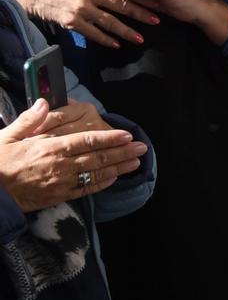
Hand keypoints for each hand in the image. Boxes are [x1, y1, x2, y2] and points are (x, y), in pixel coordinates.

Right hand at [0, 99, 146, 209]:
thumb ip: (29, 120)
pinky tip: (114, 178)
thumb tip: (45, 102)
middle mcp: (60, 166)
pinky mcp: (59, 196)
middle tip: (142, 148)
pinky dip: (102, 184)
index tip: (126, 135)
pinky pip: (86, 190)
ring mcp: (61, 183)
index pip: (87, 141)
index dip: (109, 138)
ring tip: (136, 162)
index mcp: (50, 148)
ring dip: (119, 168)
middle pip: (98, 158)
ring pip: (96, 174)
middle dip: (123, 152)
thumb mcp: (7, 136)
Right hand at [6, 0, 154, 46]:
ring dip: (126, 32)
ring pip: (109, 22)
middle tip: (157, 21)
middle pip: (121, 6)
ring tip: (140, 39)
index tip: (155, 0)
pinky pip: (92, 32)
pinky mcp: (71, 21)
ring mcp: (81, 9)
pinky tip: (116, 45)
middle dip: (141, 14)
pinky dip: (105, 39)